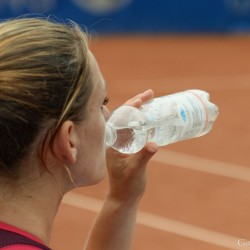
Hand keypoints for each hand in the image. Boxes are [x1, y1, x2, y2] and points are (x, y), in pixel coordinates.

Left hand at [106, 89, 157, 203]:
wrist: (124, 196)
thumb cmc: (127, 185)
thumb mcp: (135, 170)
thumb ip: (143, 157)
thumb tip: (154, 144)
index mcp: (112, 142)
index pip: (119, 119)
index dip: (130, 107)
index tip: (141, 99)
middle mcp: (116, 139)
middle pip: (125, 116)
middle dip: (137, 103)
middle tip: (151, 94)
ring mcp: (123, 142)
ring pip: (131, 121)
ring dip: (141, 110)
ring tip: (153, 100)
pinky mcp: (130, 146)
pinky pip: (137, 129)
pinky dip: (145, 121)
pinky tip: (153, 117)